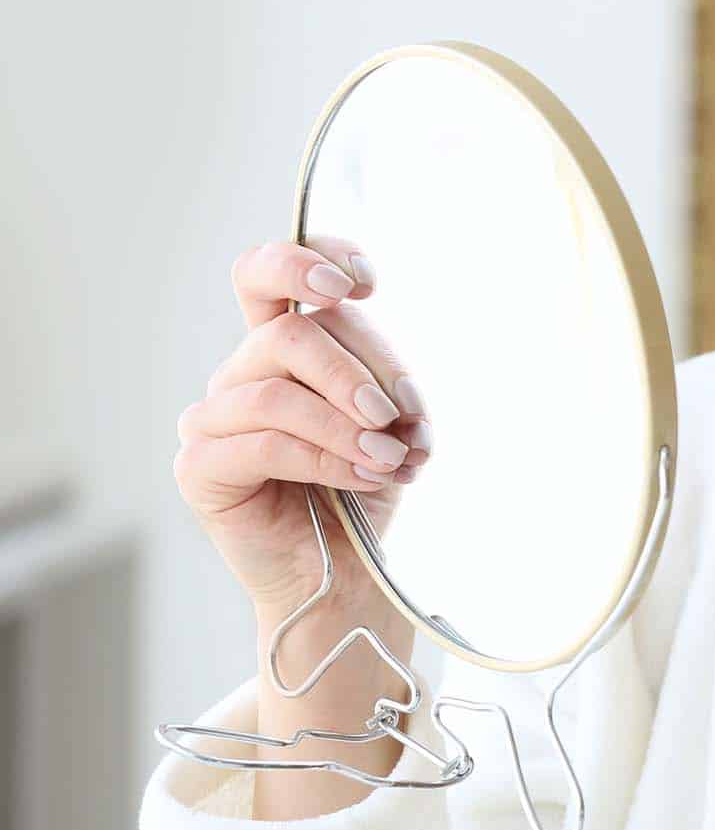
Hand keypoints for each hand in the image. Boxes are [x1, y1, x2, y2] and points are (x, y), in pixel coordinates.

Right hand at [173, 238, 432, 624]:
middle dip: (359, 370)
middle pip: (290, 334)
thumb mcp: (394, 418)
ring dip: (347, 424)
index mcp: (284, 346)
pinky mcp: (200, 466)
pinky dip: (326, 457)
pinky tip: (366, 476)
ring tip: (392, 457)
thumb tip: (388, 378)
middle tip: (398, 414)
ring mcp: (213, 417)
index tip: (365, 283)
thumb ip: (382, 377)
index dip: (308, 260)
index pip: (268, 275)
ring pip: (278, 391)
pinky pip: (263, 442)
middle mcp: (241, 372)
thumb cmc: (370, 484)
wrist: (348, 569)